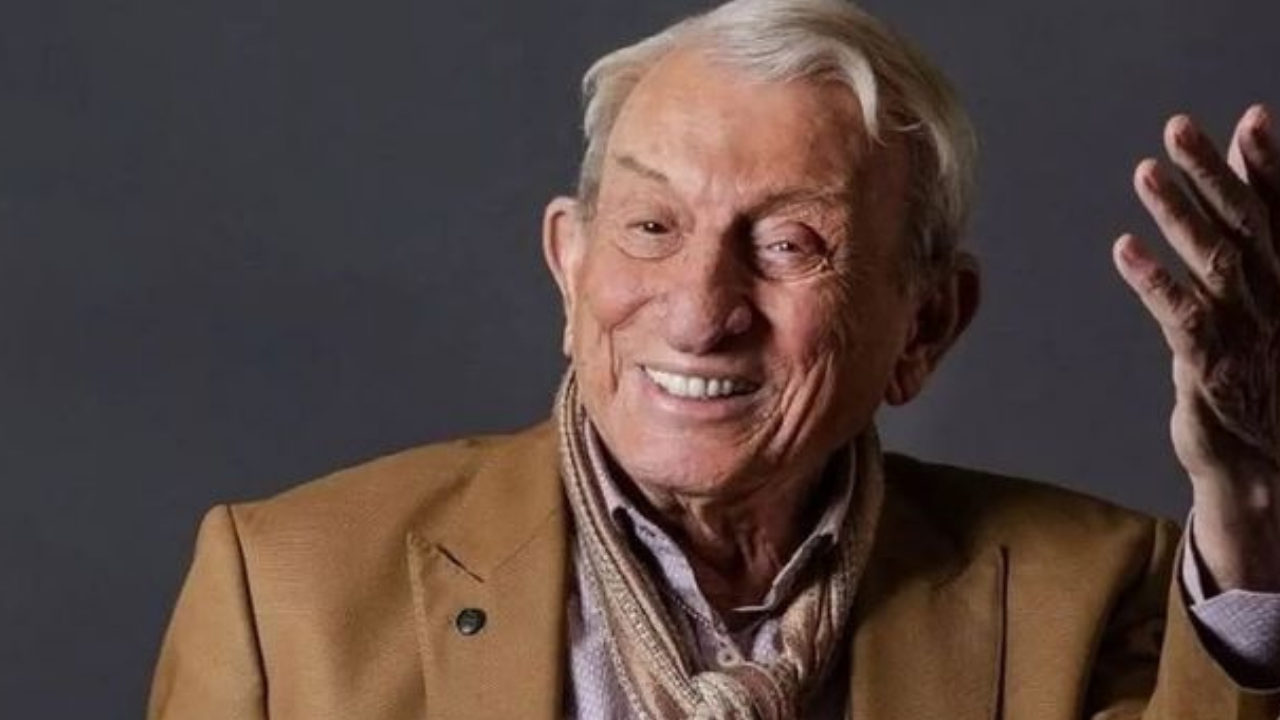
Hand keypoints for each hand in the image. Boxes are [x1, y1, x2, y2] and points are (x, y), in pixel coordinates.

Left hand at [1114, 105, 1279, 591]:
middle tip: (1180, 128)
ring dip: (1180, 215)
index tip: (1252, 121)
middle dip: (1215, 174)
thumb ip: (1257, 259)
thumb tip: (1240, 197)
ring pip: (1216, 263)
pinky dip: (1154, 282)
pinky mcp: (1213, 369)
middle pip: (1248, 227)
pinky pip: (1182, 318)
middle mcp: (1279, 303)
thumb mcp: (1271, 318)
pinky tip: (1124, 250)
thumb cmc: (1266, 391)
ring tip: (1146, 173)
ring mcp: (1249, 336)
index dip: (1268, 168)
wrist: (1270, 473)